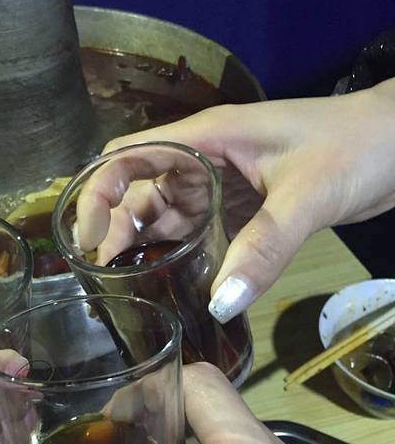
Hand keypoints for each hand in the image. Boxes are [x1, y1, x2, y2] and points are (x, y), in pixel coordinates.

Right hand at [76, 78, 394, 322]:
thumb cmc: (356, 147)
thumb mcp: (307, 195)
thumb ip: (264, 248)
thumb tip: (219, 305)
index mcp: (206, 138)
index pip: (128, 157)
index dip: (98, 194)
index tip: (87, 240)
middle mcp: (201, 160)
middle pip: (137, 190)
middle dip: (114, 228)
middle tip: (105, 275)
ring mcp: (217, 184)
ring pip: (163, 214)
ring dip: (142, 244)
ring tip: (126, 284)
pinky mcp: (235, 207)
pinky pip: (193, 230)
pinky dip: (176, 252)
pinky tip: (166, 278)